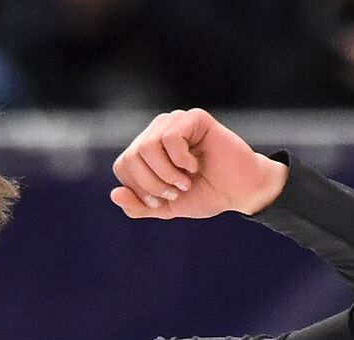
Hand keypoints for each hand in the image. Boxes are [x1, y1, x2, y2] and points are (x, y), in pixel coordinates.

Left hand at [110, 108, 287, 220]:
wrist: (239, 192)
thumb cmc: (204, 195)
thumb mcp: (165, 208)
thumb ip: (138, 207)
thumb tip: (114, 194)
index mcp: (146, 151)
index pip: (122, 165)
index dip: (138, 188)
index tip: (160, 200)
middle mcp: (157, 132)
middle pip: (132, 156)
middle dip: (152, 183)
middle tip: (176, 191)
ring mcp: (175, 122)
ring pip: (148, 146)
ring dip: (166, 173)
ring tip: (185, 181)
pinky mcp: (194, 118)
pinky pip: (171, 136)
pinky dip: (180, 159)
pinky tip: (194, 165)